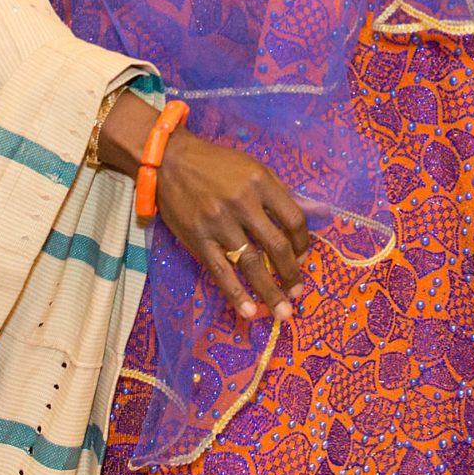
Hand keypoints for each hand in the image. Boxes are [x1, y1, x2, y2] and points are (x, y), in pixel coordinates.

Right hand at [101, 92, 309, 319]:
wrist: (169, 160)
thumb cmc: (216, 164)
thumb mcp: (252, 166)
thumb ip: (276, 192)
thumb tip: (301, 223)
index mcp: (261, 182)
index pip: (294, 218)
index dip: (304, 242)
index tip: (303, 256)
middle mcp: (243, 203)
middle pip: (277, 245)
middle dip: (291, 273)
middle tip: (298, 293)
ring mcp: (219, 223)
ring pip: (251, 264)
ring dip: (270, 292)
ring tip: (283, 313)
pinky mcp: (198, 239)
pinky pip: (220, 271)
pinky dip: (236, 294)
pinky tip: (248, 311)